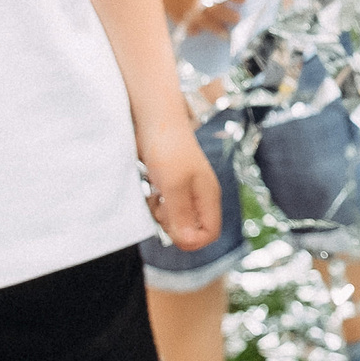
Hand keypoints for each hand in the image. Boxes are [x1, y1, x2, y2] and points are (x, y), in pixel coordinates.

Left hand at [138, 120, 220, 250]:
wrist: (155, 119)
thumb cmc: (168, 148)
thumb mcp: (173, 185)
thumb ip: (181, 214)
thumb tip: (188, 241)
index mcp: (208, 196)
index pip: (209, 233)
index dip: (190, 239)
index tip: (170, 226)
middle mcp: (200, 196)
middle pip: (192, 230)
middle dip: (173, 227)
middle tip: (160, 209)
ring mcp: (187, 190)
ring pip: (177, 220)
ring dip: (162, 216)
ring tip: (153, 198)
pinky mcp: (173, 184)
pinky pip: (167, 208)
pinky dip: (156, 206)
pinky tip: (150, 192)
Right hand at [155, 0, 237, 33]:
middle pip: (221, 11)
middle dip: (231, 16)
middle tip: (237, 19)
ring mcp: (188, 7)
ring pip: (206, 23)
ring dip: (217, 29)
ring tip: (225, 34)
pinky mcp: (174, 12)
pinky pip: (187, 25)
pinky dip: (194, 30)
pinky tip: (198, 31)